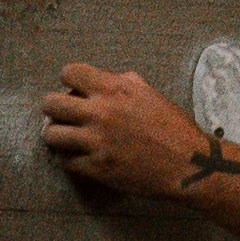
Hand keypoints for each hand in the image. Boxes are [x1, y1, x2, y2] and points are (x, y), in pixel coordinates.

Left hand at [41, 60, 210, 196]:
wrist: (189, 164)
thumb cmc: (173, 128)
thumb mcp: (149, 93)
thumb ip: (121, 83)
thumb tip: (100, 80)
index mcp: (114, 89)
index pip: (69, 73)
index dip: (69, 81)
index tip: (73, 91)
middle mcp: (101, 112)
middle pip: (51, 104)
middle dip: (53, 108)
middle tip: (61, 116)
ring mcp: (96, 142)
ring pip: (51, 135)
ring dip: (56, 135)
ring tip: (64, 138)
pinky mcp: (97, 168)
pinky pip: (64, 161)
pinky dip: (68, 158)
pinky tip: (78, 156)